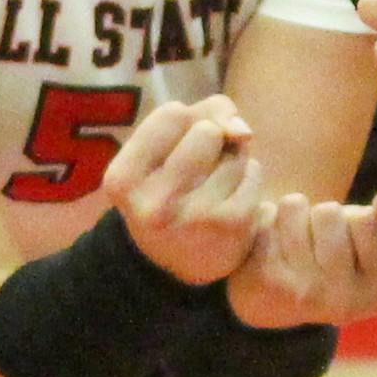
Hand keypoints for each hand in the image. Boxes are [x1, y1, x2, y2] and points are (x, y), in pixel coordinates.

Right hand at [102, 94, 263, 287]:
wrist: (178, 263)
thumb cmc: (169, 187)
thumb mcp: (164, 149)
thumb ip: (204, 114)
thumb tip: (242, 130)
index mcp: (123, 180)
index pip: (172, 113)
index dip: (183, 122)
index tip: (172, 148)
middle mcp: (154, 205)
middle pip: (207, 130)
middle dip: (211, 140)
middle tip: (197, 169)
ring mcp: (194, 218)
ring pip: (235, 151)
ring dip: (231, 160)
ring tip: (211, 187)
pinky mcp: (232, 226)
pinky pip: (253, 171)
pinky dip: (248, 178)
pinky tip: (230, 199)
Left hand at [224, 190, 376, 329]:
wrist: (273, 294)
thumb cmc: (336, 253)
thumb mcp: (376, 235)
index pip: (368, 218)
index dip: (355, 218)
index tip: (350, 245)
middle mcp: (344, 304)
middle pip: (329, 212)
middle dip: (322, 216)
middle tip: (317, 245)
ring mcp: (304, 296)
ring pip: (296, 207)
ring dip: (291, 214)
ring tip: (292, 243)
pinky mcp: (266, 283)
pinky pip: (266, 218)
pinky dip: (263, 218)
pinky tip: (264, 243)